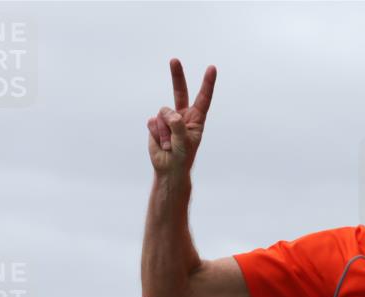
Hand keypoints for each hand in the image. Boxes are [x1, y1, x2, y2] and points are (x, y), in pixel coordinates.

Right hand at [147, 59, 216, 175]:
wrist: (168, 169)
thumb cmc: (182, 157)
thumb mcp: (184, 143)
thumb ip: (177, 126)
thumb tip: (168, 113)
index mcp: (196, 119)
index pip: (203, 98)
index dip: (207, 84)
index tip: (212, 68)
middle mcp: (182, 115)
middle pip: (179, 91)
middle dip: (176, 75)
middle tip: (174, 60)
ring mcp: (168, 119)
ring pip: (162, 114)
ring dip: (164, 132)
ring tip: (169, 144)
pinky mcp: (155, 124)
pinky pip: (152, 122)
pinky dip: (155, 134)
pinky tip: (161, 143)